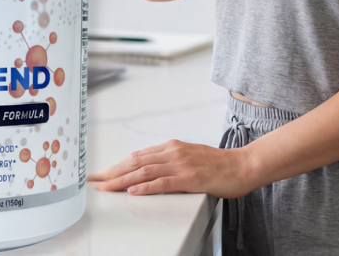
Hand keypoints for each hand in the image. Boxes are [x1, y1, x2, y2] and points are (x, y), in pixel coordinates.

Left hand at [87, 139, 257, 198]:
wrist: (244, 166)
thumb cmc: (219, 166)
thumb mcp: (189, 158)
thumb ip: (170, 162)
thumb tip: (150, 171)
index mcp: (171, 147)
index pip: (137, 156)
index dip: (116, 165)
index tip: (101, 173)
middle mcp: (173, 152)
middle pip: (135, 162)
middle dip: (112, 172)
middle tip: (94, 181)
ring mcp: (181, 165)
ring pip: (144, 172)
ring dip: (122, 180)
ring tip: (106, 187)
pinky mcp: (190, 178)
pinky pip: (163, 183)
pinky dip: (146, 187)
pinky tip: (133, 191)